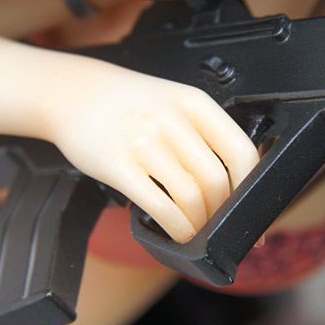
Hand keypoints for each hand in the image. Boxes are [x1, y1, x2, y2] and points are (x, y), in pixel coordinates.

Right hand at [45, 59, 258, 242]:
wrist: (72, 92)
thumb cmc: (127, 104)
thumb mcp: (172, 104)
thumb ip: (201, 136)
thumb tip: (232, 185)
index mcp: (194, 103)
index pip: (240, 150)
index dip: (251, 189)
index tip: (251, 215)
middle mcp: (172, 119)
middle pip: (216, 180)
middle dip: (221, 213)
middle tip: (217, 228)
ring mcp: (144, 141)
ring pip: (191, 196)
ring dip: (199, 225)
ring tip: (196, 232)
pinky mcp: (118, 164)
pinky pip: (159, 206)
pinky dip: (175, 228)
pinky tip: (176, 232)